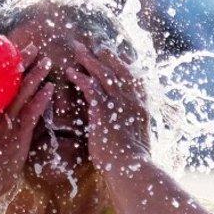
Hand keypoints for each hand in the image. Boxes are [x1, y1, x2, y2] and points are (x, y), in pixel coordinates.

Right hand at [0, 48, 52, 193]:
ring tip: (46, 61)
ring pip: (22, 93)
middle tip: (32, 49)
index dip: (7, 70)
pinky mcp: (17, 137)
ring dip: (36, 75)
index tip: (14, 56)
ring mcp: (6, 124)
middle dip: (22, 64)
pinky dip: (41, 99)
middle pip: (10, 83)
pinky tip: (50, 88)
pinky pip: (31, 113)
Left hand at [66, 42, 150, 174]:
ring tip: (78, 49)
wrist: (131, 170)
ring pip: (104, 72)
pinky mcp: (105, 109)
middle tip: (94, 43)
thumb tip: (125, 125)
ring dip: (90, 59)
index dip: (124, 63)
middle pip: (119, 68)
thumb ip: (131, 125)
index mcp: (142, 105)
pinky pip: (91, 86)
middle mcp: (133, 99)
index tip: (116, 53)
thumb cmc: (132, 161)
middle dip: (106, 54)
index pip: (135, 76)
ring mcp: (120, 102)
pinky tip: (70, 72)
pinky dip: (80, 77)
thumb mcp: (137, 138)